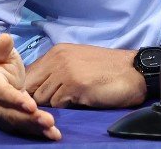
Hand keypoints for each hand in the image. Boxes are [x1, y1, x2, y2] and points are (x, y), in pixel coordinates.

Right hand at [0, 33, 61, 140]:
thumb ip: (0, 47)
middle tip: (48, 121)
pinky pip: (23, 130)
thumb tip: (5, 38)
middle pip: (10, 114)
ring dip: (35, 128)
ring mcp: (0, 117)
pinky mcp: (9, 124)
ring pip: (17, 125)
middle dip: (29, 119)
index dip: (15, 100)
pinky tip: (52, 135)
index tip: (31, 104)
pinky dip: (37, 133)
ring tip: (52, 131)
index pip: (2, 94)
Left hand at [25, 43, 146, 108]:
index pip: (28, 74)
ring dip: (53, 104)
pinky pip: (57, 104)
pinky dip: (66, 107)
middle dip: (37, 99)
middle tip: (51, 105)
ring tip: (68, 102)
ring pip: (42, 98)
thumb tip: (35, 89)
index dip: (30, 90)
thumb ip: (56, 71)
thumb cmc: (106, 70)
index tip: (38, 100)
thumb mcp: (76, 63)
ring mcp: (65, 71)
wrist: (133, 72)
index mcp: (57, 52)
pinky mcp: (74, 85)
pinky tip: (80, 101)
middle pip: (31, 87)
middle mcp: (57, 59)